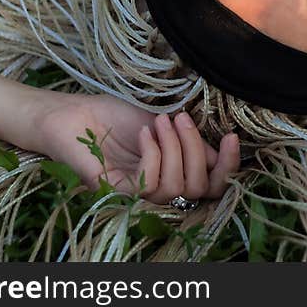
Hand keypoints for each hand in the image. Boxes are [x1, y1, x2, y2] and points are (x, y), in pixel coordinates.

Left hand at [33, 93, 239, 203]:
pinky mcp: (115, 192)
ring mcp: (136, 194)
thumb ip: (190, 141)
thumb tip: (218, 150)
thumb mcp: (164, 125)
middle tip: (181, 120)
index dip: (228, 167)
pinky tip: (144, 133)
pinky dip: (152, 154)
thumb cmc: (116, 116)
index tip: (231, 137)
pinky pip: (148, 184)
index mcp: (173, 173)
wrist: (74, 112)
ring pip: (175, 188)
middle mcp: (158, 189)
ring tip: (158, 123)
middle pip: (199, 190)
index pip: (212, 187)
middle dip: (196, 149)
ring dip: (173, 148)